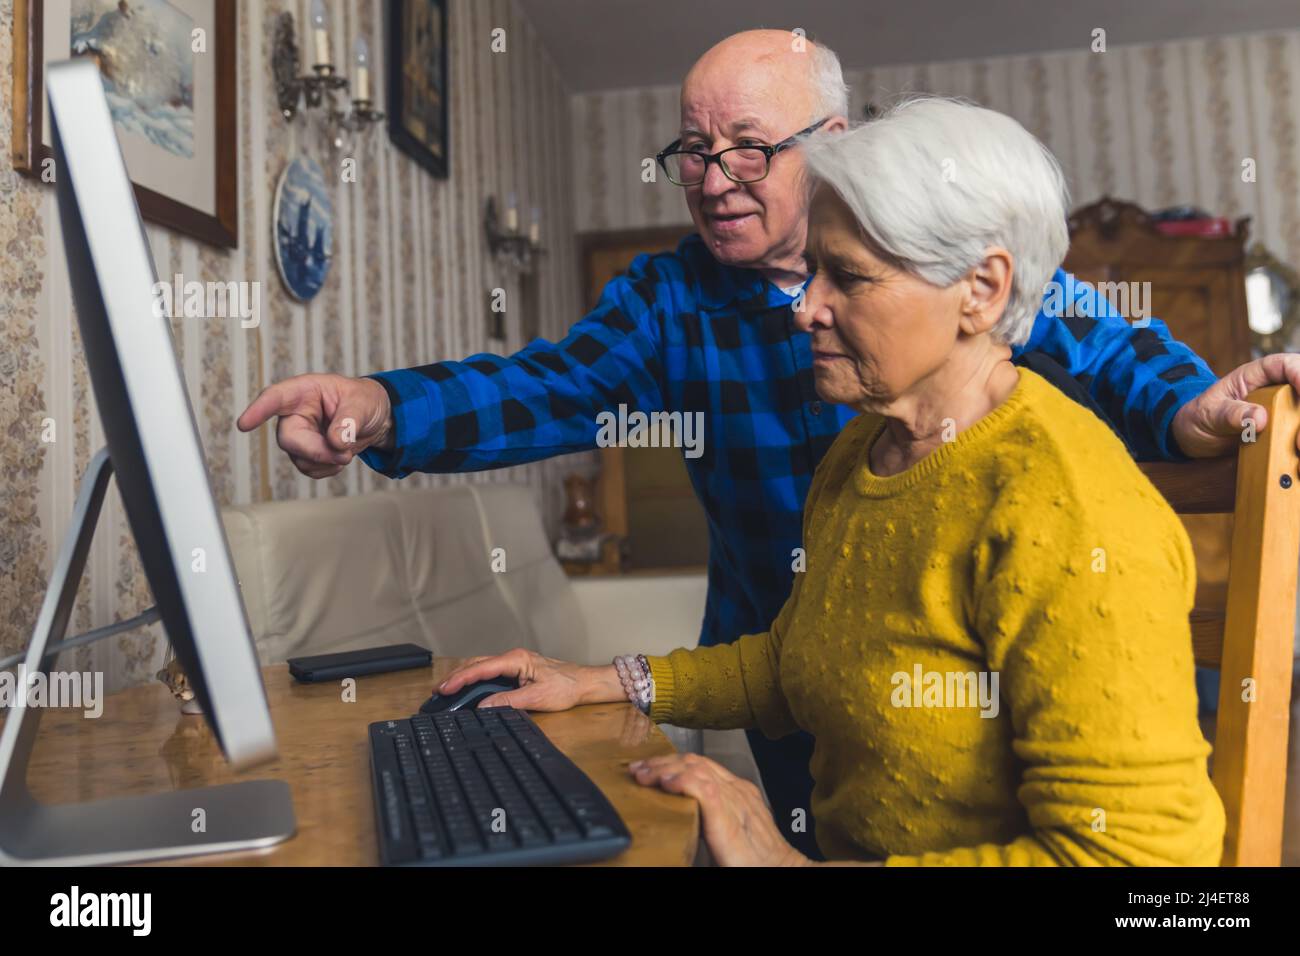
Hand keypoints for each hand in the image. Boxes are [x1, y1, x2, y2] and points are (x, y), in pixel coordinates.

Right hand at [237, 373, 393, 478]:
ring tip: (347, 451)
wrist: (375, 418)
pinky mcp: (305, 453)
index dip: (258, 410)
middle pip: (288, 438)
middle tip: (344, 454)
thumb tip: (335, 442)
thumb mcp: (362, 403)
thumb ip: (349, 420)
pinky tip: (340, 457)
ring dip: (325, 461)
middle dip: (316, 451)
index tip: (244, 424)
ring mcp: (298, 435)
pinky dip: (327, 469)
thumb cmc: (364, 400)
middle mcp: (295, 413)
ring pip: (299, 458)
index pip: (275, 398)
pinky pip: (309, 469)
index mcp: (304, 392)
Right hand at [436, 648, 622, 709]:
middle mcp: (512, 658)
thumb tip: (483, 707)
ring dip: (463, 678)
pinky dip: (475, 680)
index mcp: (516, 659)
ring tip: (446, 691)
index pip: (481, 668)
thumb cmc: (566, 687)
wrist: (584, 684)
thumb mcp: (537, 697)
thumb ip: (508, 702)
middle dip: (456, 677)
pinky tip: (467, 689)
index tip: (445, 689)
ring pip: (481, 667)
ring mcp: (514, 663)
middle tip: (438, 692)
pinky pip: (490, 673)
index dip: (460, 679)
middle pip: (476, 665)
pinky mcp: (516, 671)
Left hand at [628, 753, 809, 865]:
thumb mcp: (732, 828)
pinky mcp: (728, 815)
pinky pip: (702, 788)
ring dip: (664, 769)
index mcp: (739, 791)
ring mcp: (734, 799)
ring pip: (695, 769)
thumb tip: (682, 811)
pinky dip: (681, 781)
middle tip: (639, 769)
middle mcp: (737, 789)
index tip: (650, 769)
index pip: (702, 764)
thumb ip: (713, 815)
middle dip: (663, 762)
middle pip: (695, 761)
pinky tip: (665, 783)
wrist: (782, 871)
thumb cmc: (758, 860)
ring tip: (644, 774)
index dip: (674, 762)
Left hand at [1171, 353, 1299, 457]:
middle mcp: (1276, 391)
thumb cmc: (1201, 417)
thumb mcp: (1209, 414)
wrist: (1194, 439)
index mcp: (1257, 375)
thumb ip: (1231, 414)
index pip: (1285, 365)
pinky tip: (1295, 462)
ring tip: (1296, 451)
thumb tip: (1259, 418)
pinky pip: (1296, 438)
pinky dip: (1297, 450)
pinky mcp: (1283, 433)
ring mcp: (1283, 412)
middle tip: (1297, 441)